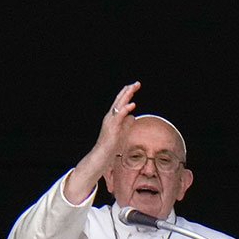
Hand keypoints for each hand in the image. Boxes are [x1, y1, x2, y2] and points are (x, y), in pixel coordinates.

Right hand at [64, 81, 139, 203]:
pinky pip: (119, 116)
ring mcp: (110, 122)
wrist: (101, 156)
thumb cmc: (111, 146)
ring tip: (134, 88)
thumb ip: (127, 124)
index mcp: (112, 118)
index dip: (127, 93)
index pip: (120, 102)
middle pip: (119, 100)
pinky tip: (132, 104)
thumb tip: (133, 116)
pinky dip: (125, 109)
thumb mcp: (122, 133)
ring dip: (126, 96)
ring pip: (118, 105)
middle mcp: (110, 117)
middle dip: (128, 90)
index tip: (135, 85)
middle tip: (137, 83)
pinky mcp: (112, 128)